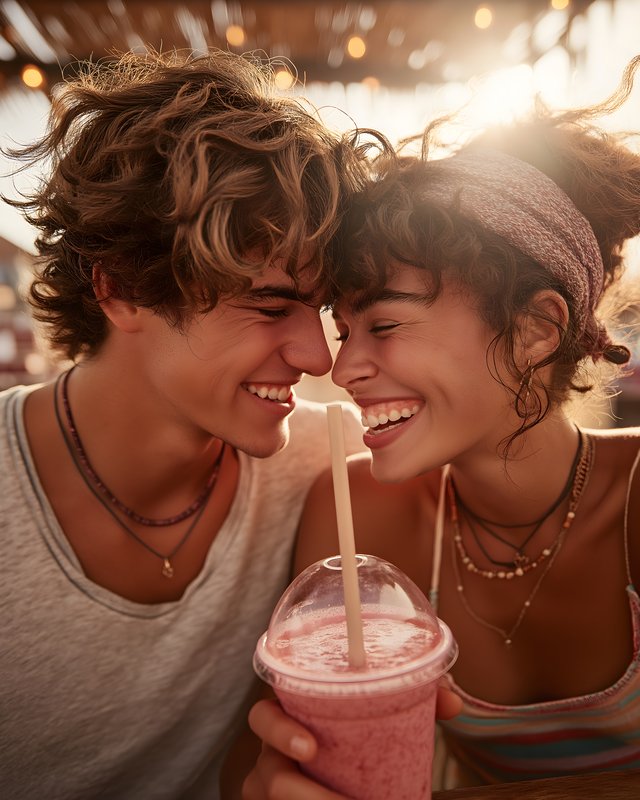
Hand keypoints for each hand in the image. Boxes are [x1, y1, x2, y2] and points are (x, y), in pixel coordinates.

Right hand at [241, 687, 460, 798]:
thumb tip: (452, 703)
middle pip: (268, 776)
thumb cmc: (355, 730)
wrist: (345, 772)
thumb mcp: (378, 714)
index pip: (263, 715)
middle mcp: (271, 755)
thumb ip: (414, 698)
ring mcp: (271, 789)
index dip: (279, 730)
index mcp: (287, 717)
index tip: (311, 747)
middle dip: (302, 794)